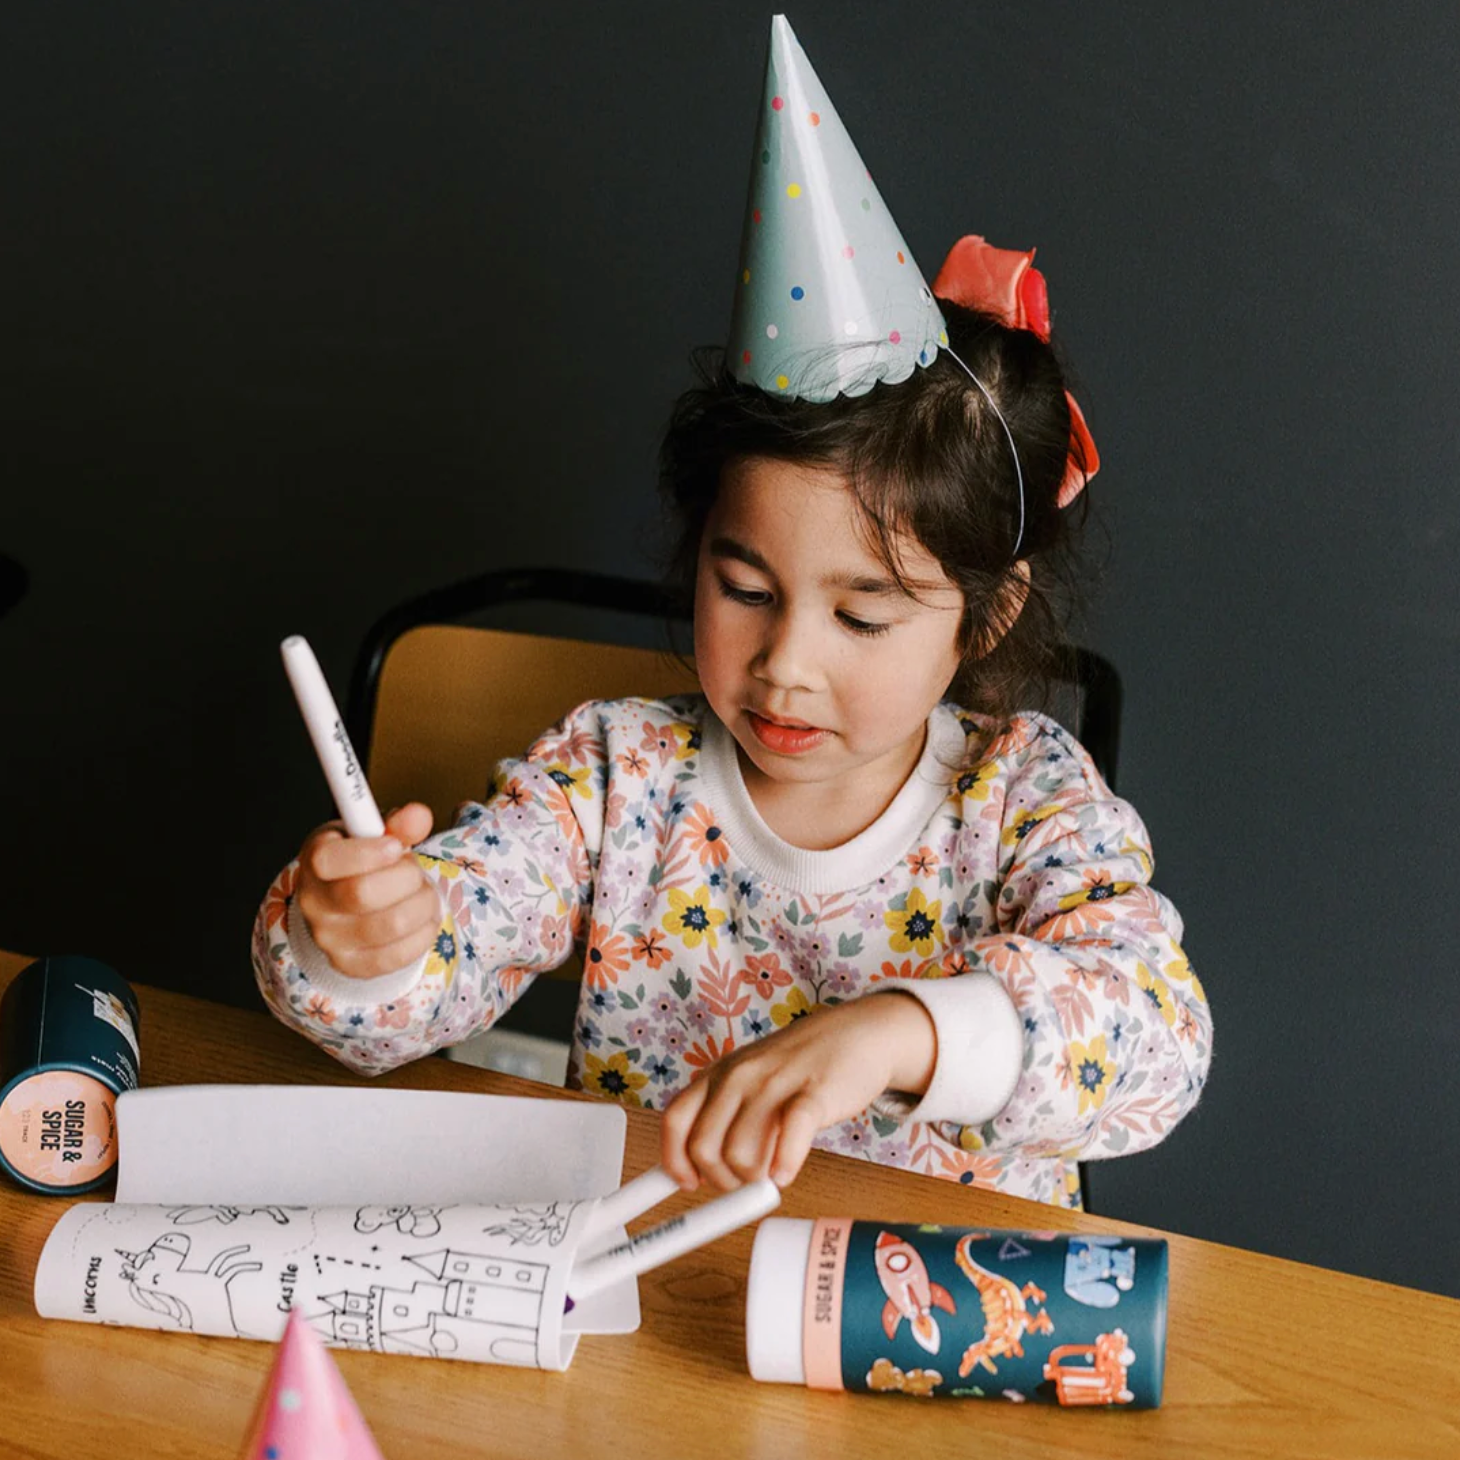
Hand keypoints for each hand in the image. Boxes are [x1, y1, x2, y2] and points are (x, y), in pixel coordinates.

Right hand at [294, 802, 438, 979]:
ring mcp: (329, 939)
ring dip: (422, 903)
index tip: (396, 847)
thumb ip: (398, 825)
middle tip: (413, 871)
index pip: (328, 860)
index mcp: (316, 859)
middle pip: (363, 894)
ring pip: (391, 924)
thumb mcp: (376, 836)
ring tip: (421, 893)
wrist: (348, 908)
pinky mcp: (351, 965)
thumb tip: (418, 816)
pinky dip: (424, 932)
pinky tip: (421, 917)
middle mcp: (314, 902)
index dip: (369, 853)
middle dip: (406, 877)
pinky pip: (399, 955)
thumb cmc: (365, 863)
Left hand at [660, 992, 935, 1191]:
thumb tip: (701, 1168)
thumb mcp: (751, 1079)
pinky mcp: (812, 1093)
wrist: (858, 1033)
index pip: (675, 1121)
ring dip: (752, 1180)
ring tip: (771, 1175)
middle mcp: (739, 1076)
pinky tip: (787, 1172)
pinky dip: (784, 1165)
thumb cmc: (802, 1064)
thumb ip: (727, 1114)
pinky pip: (789, 1137)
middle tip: (742, 1186)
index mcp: (719, 1074)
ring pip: (739, 1153)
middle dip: (719, 1180)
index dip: (675, 1161)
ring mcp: (774, 1083)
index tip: (688, 1185)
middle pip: (702, 1146)